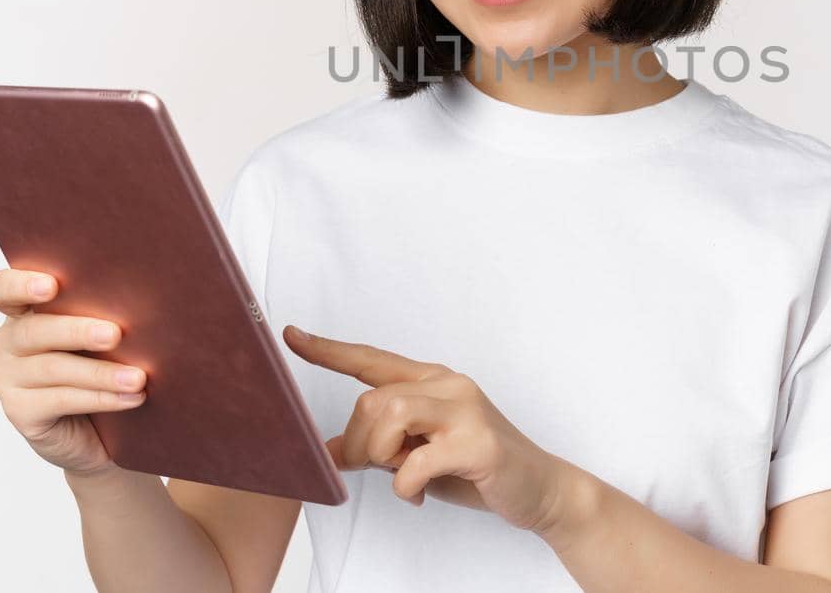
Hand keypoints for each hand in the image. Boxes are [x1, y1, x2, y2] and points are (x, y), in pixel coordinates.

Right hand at [0, 267, 147, 475]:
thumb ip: (101, 312)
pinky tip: (131, 397)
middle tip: (114, 335)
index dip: (20, 284)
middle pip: (34, 330)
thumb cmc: (101, 364)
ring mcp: (7, 378)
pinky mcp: (19, 411)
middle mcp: (6, 342)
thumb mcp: (99, 335)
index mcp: (22, 311)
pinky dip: (101, 397)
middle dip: (77, 331)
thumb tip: (138, 300)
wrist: (98, 429)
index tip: (52, 285)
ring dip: (100, 373)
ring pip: (53, 368)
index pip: (1, 289)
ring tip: (137, 377)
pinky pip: (61, 400)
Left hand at [284, 324, 568, 533]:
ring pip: (390, 414)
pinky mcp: (479, 442)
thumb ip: (379, 446)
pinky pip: (416, 461)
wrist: (539, 489)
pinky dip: (406, 485)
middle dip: (359, 443)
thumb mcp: (418, 455)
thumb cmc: (476, 469)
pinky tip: (420, 493)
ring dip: (381, 456)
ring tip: (401, 476)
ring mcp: (466, 410)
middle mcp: (449, 384)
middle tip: (375, 470)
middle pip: (372, 399)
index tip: (291, 336)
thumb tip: (328, 452)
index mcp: (432, 381)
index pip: (371, 360)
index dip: (328, 351)